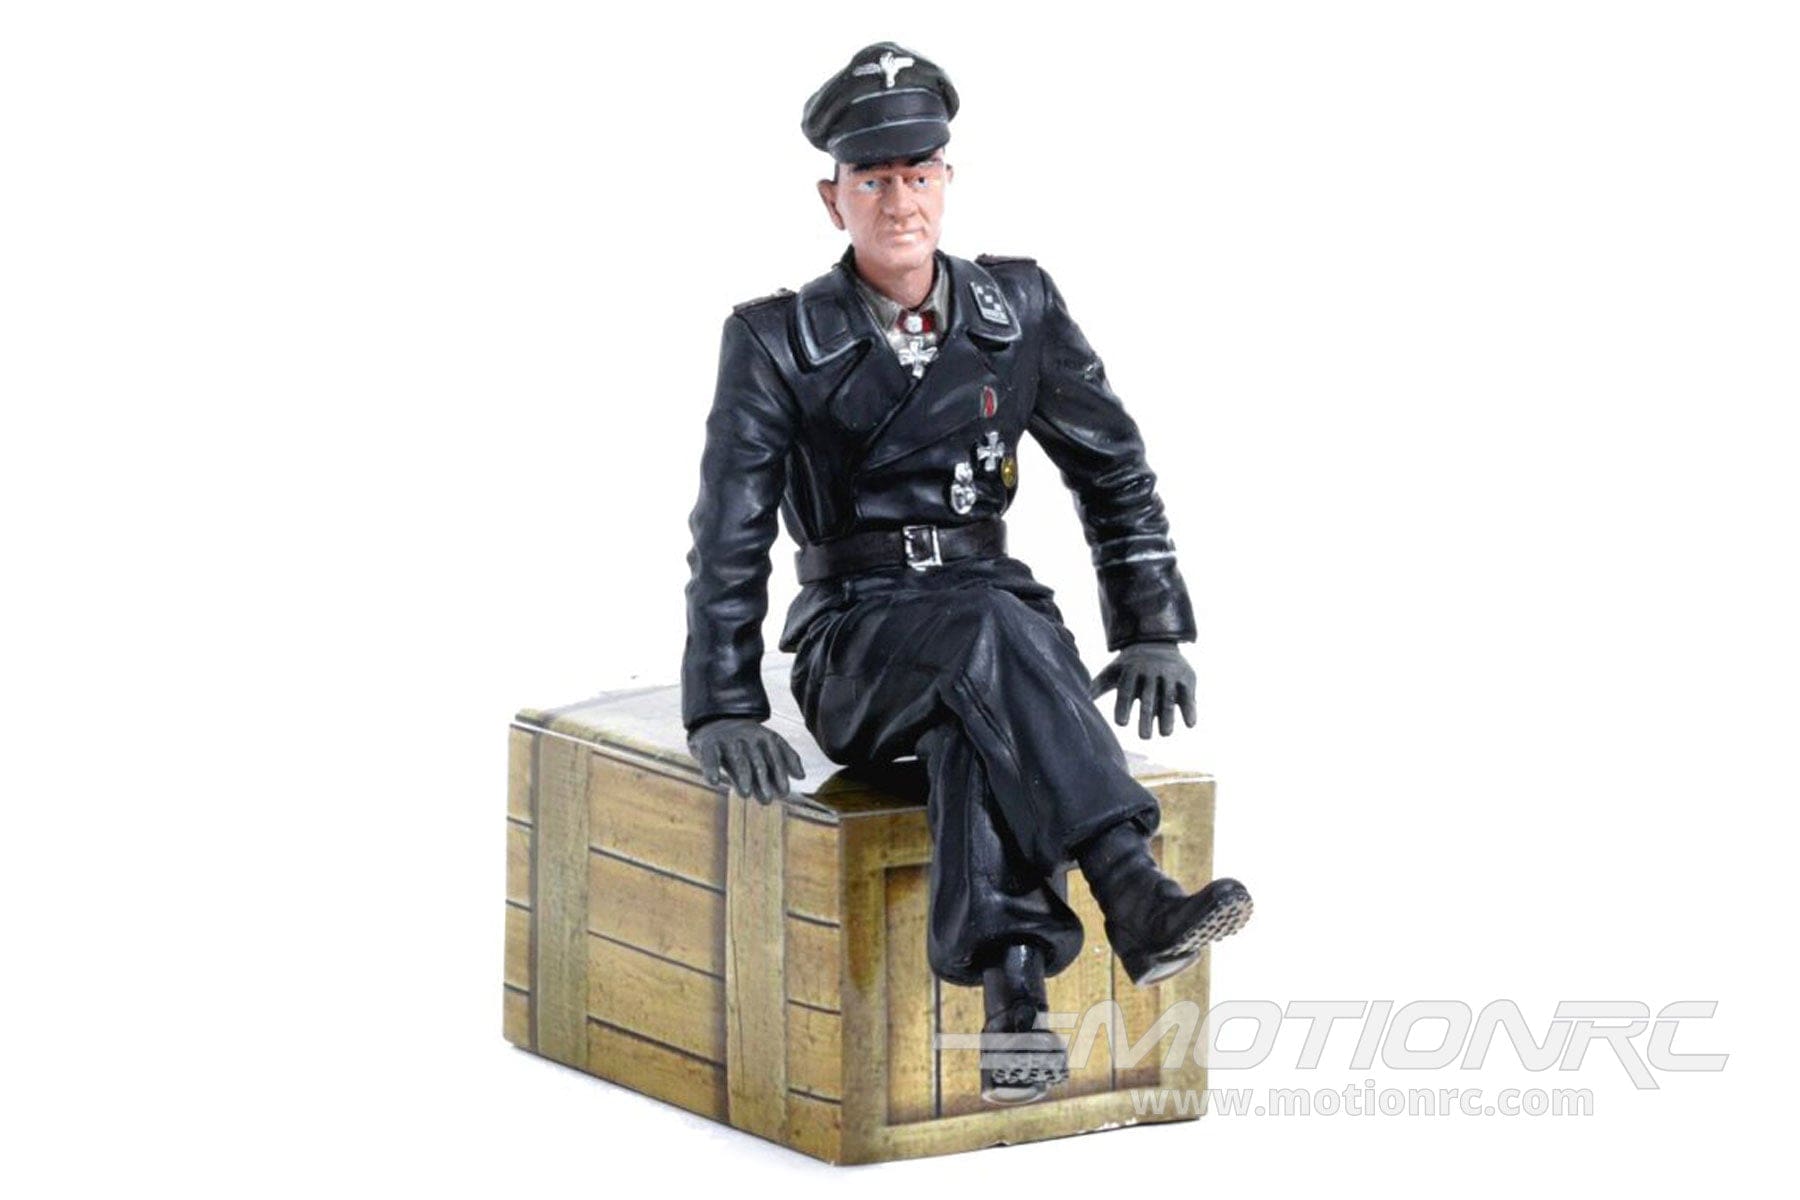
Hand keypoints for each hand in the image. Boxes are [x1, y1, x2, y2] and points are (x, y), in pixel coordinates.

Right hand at [687, 718, 806, 803]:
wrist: (715, 721)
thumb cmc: (747, 741)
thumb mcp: (768, 744)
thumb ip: (785, 758)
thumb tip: (802, 776)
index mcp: (764, 737)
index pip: (775, 756)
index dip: (780, 774)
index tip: (785, 792)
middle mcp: (747, 737)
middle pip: (757, 761)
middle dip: (763, 780)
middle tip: (768, 800)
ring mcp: (727, 739)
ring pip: (737, 759)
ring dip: (743, 777)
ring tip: (746, 794)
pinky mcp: (708, 744)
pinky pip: (710, 757)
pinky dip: (711, 768)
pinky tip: (714, 782)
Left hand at [1089, 642, 1196, 739]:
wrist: (1157, 642)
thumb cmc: (1130, 665)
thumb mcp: (1114, 671)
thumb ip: (1098, 686)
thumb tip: (1080, 701)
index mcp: (1131, 670)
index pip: (1126, 690)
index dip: (1123, 706)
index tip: (1121, 723)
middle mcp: (1151, 670)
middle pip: (1148, 697)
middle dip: (1146, 717)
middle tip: (1144, 737)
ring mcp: (1170, 673)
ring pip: (1169, 697)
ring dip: (1168, 717)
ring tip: (1165, 734)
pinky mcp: (1187, 676)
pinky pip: (1188, 694)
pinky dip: (1190, 708)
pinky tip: (1190, 724)